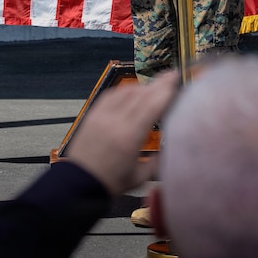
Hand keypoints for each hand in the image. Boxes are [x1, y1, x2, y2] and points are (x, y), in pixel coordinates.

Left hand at [65, 71, 178, 195]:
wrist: (80, 182)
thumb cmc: (112, 182)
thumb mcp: (141, 176)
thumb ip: (158, 159)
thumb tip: (171, 144)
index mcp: (130, 137)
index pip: (151, 106)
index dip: (166, 91)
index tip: (178, 80)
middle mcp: (116, 121)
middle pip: (141, 95)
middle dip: (159, 83)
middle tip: (173, 74)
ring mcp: (102, 115)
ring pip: (126, 92)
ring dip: (143, 86)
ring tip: (156, 85)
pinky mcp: (93, 113)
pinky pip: (111, 94)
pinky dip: (126, 89)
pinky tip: (134, 90)